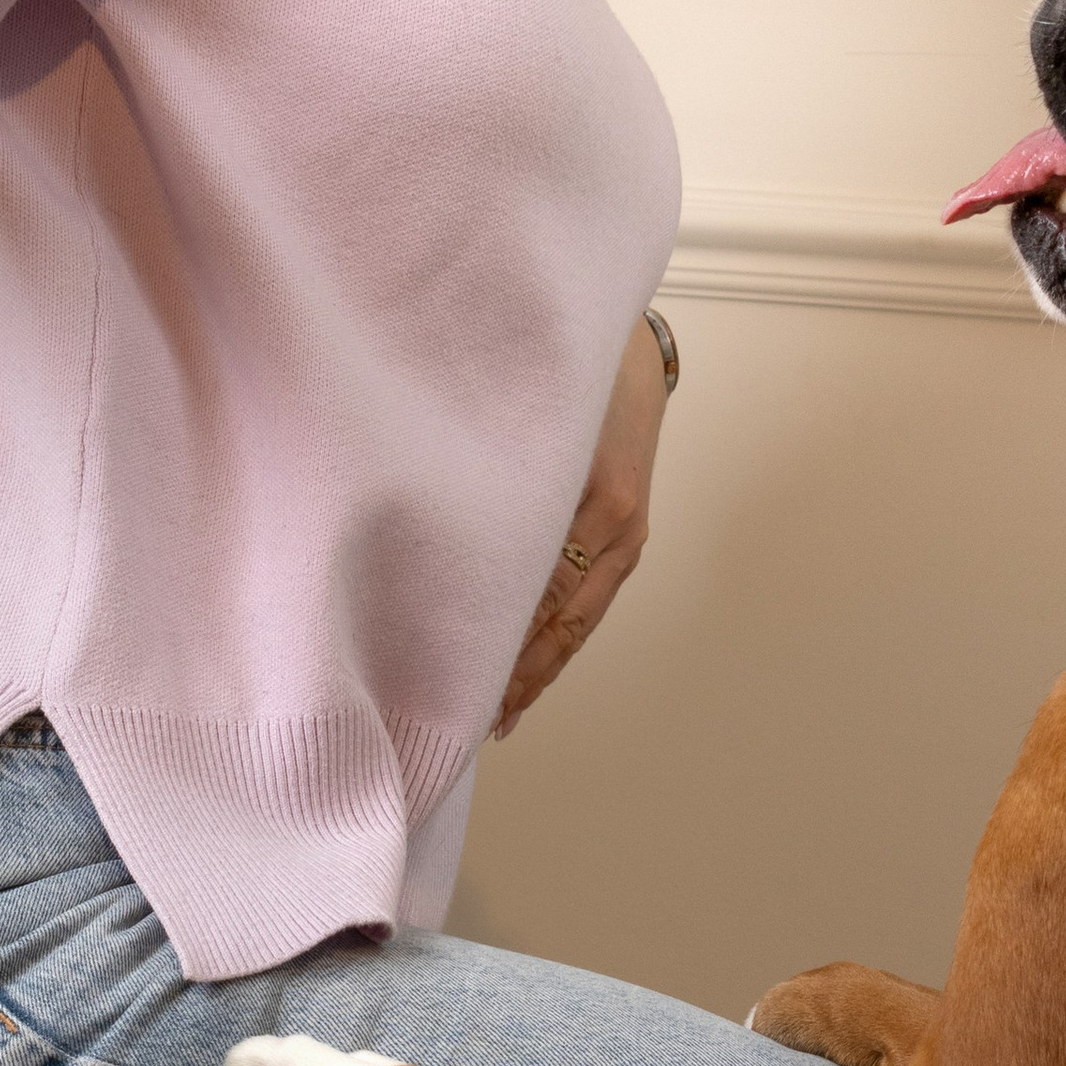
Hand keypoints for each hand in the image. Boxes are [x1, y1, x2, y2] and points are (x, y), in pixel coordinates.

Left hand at [494, 316, 670, 734]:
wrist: (624, 342)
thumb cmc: (569, 373)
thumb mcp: (535, 420)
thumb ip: (496, 480)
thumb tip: (438, 548)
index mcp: (599, 502)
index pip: (543, 598)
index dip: (504, 648)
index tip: (460, 688)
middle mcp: (619, 529)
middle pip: (562, 624)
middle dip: (517, 678)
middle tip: (468, 724)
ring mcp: (627, 536)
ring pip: (577, 624)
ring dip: (537, 671)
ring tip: (497, 717)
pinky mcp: (627, 535)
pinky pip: (586, 604)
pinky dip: (555, 643)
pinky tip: (528, 671)